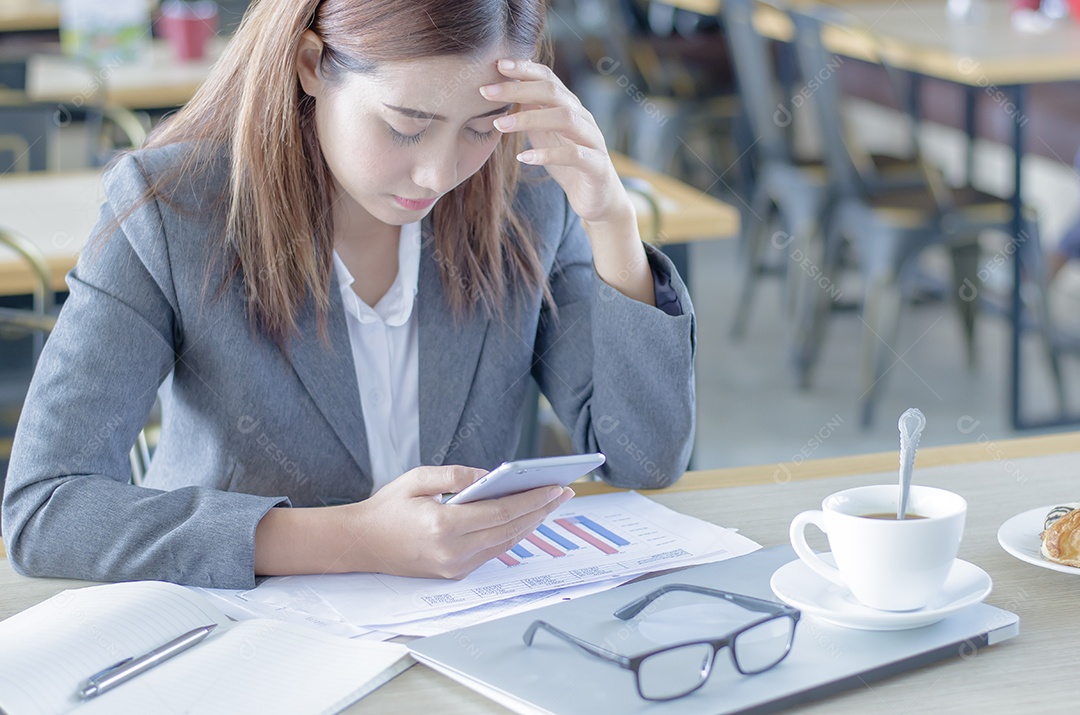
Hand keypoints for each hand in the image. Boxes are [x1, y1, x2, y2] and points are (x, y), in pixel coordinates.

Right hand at [347, 465, 574, 578]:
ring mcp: (454, 567)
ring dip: (531, 524)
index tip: (556, 487)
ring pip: (505, 544)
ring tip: (549, 504)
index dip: (533, 500)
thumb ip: (456, 475)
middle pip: (510, 530)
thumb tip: (490, 475)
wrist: (360, 544)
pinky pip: (492, 552)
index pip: (501, 512)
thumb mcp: (418, 478)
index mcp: (443, 526)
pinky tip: (524, 519)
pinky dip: (511, 535)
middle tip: (564, 493)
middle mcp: (452, 552)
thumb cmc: (387, 507)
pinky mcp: (454, 574)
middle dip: (541, 510)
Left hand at [482, 59, 632, 226]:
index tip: (497, 64)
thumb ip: (531, 114)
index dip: (524, 68)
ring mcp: (592, 140)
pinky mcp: (596, 165)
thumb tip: (506, 91)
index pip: (548, 78)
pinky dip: (547, 155)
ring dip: (529, 119)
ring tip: (499, 125)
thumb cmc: (569, 164)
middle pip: (553, 92)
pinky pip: (574, 155)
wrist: (599, 197)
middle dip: (518, 89)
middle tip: (486, 91)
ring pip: (565, 118)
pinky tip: (524, 158)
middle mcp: (583, 118)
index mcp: (570, 107)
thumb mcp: (546, 135)